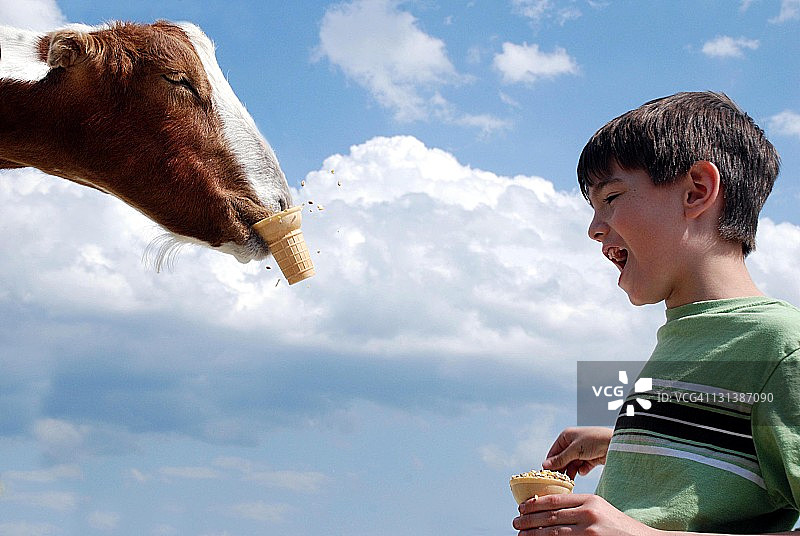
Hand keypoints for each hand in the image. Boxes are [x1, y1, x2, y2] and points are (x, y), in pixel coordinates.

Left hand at [513, 493, 657, 535]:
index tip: (521, 508)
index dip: (535, 504)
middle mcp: (588, 513)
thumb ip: (578, 507)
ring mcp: (590, 530)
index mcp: (589, 500)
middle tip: (516, 523)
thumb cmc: (618, 526)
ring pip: (554, 532)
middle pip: (551, 516)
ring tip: (521, 535)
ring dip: (534, 534)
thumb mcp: (600, 509)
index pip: (555, 500)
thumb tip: (549, 510)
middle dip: (529, 520)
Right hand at [542, 427, 612, 478]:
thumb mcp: (574, 450)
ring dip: (571, 472)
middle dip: (562, 470)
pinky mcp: (591, 459)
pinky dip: (582, 470)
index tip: (548, 476)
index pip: (553, 453)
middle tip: (559, 481)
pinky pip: (582, 467)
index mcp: (566, 436)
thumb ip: (560, 459)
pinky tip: (584, 471)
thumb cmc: (594, 441)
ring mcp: (582, 451)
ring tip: (570, 481)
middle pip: (562, 460)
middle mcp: (573, 443)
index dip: (550, 464)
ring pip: (572, 465)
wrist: (616, 444)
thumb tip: (544, 465)